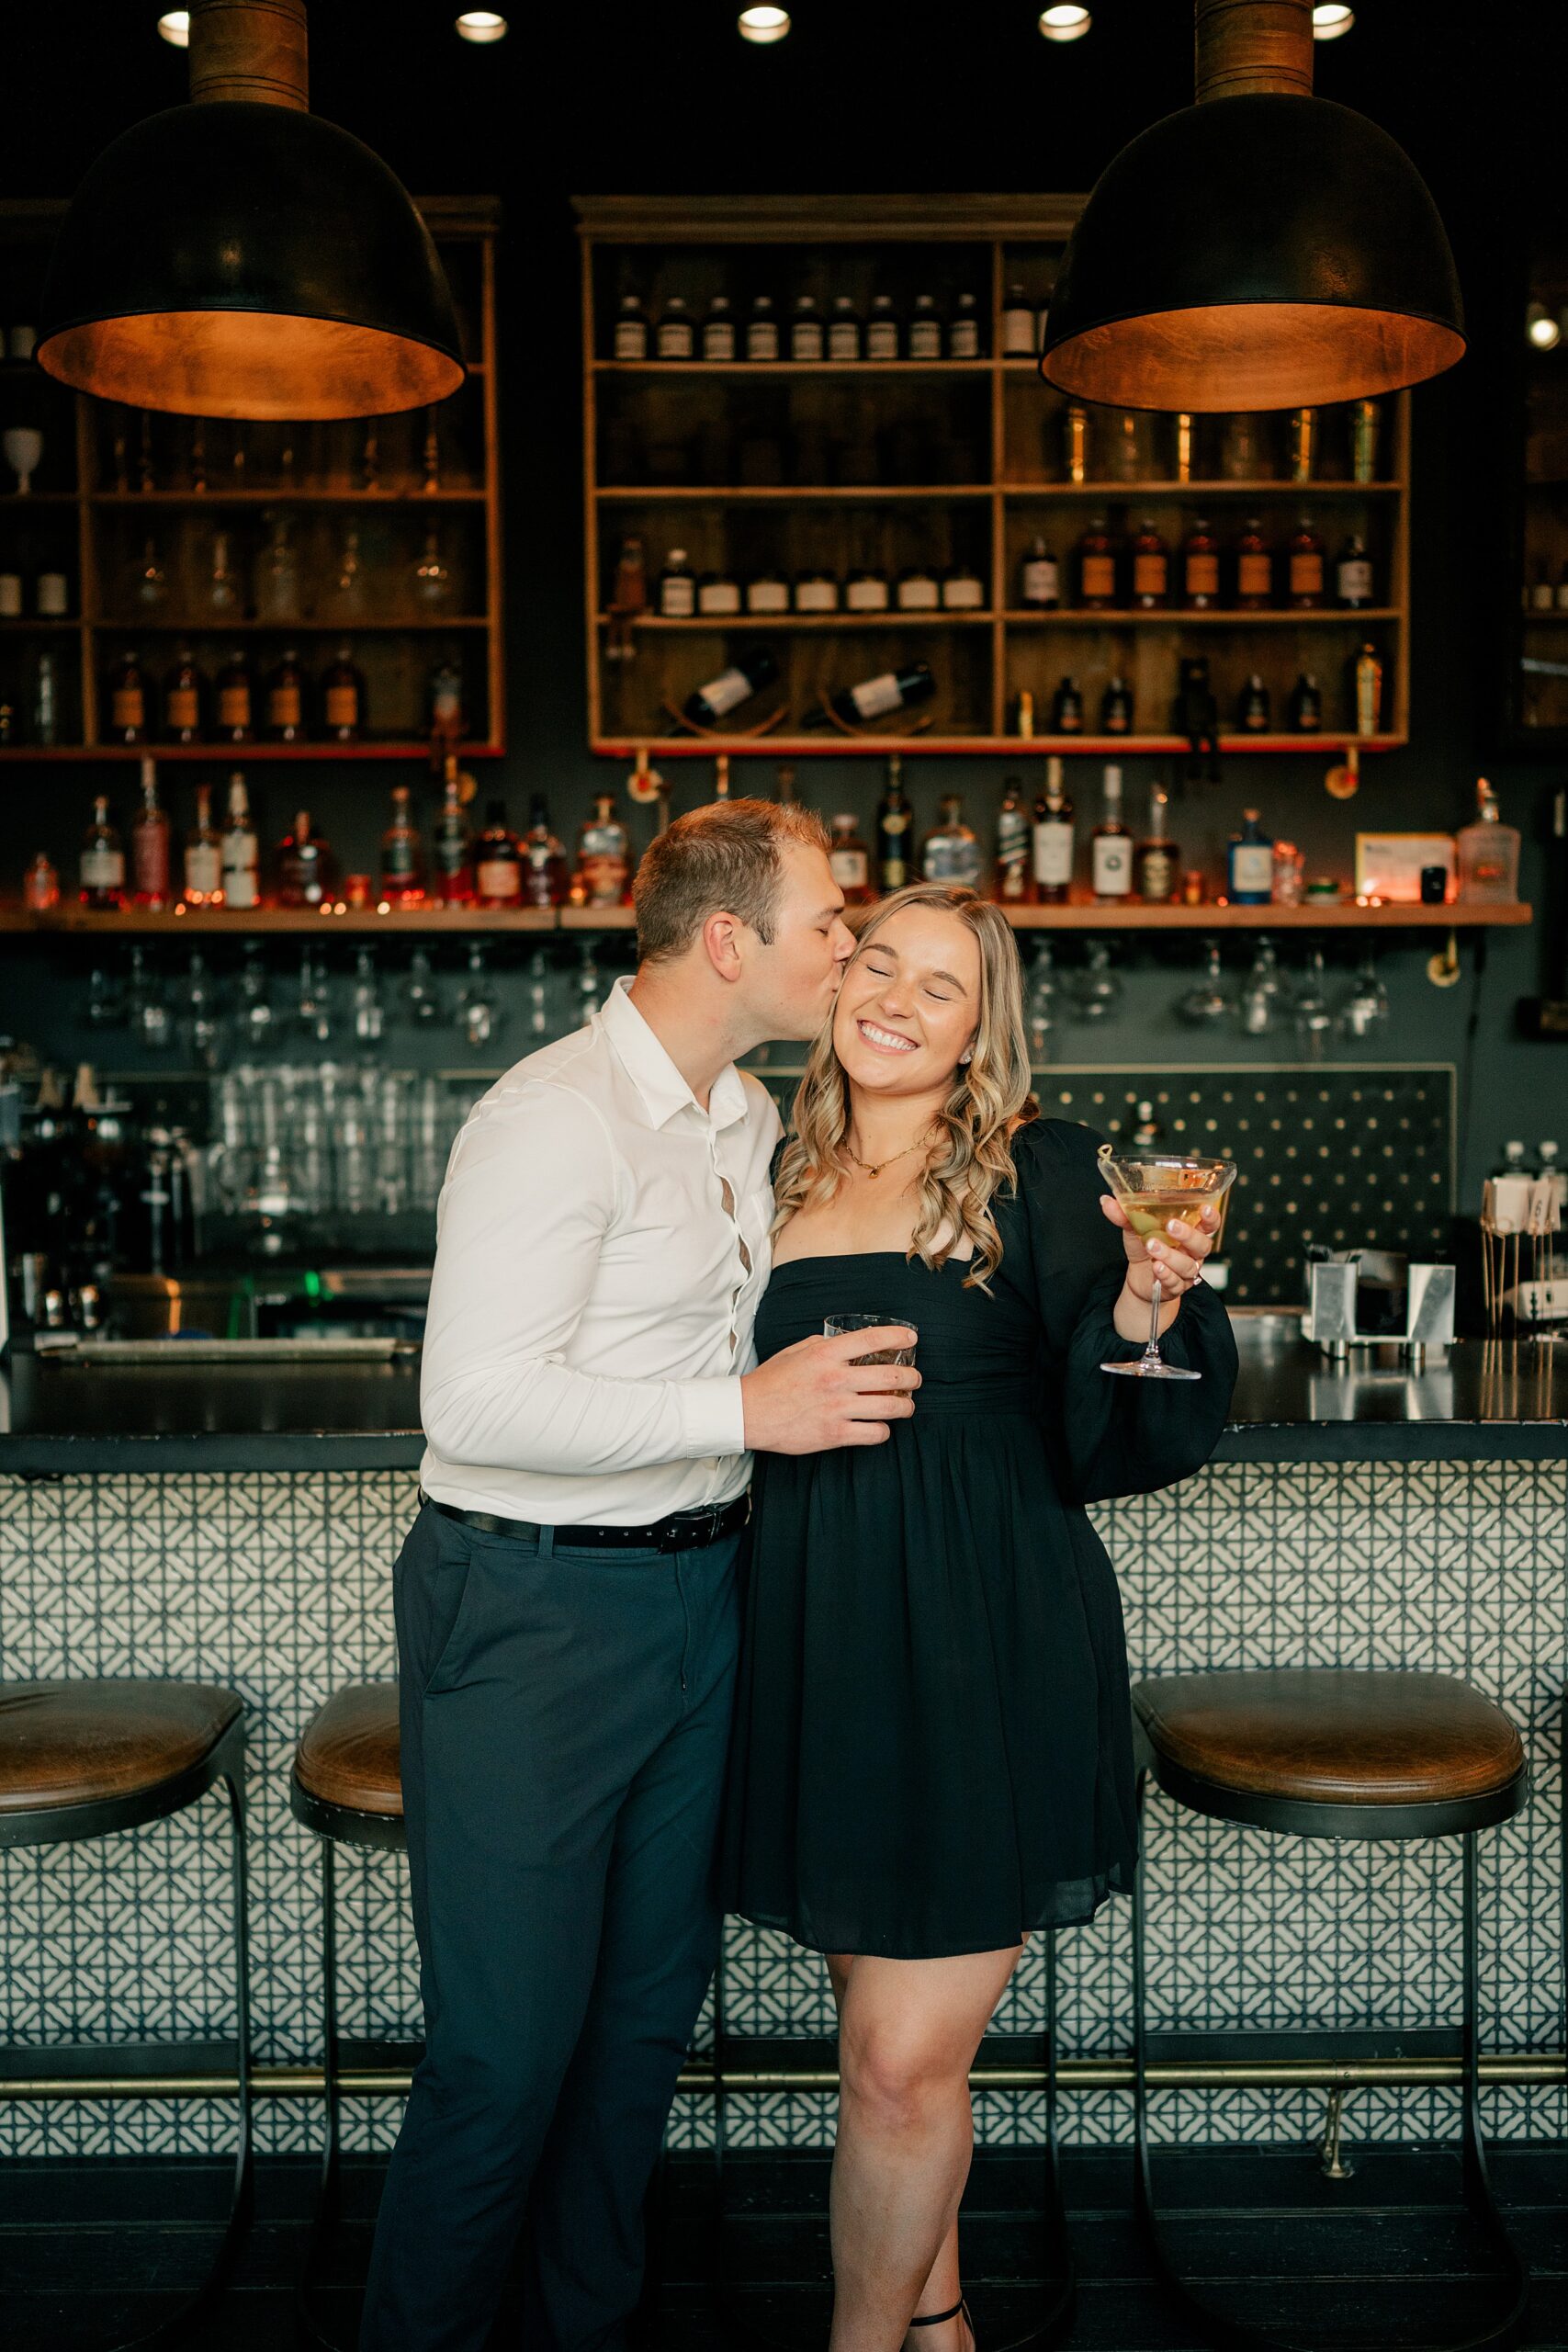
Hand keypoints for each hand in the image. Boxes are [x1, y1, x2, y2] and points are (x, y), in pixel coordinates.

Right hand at [742, 1326, 919, 1453]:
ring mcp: (836, 1409)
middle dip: (912, 1378)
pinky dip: (883, 1431)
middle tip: (914, 1379)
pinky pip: (874, 1434)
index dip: (898, 1336)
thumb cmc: (771, 1381)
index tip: (910, 1338)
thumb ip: (823, 1345)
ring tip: (907, 1406)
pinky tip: (880, 1427)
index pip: (872, 1339)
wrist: (748, 1413)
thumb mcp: (796, 1351)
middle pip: (891, 1376)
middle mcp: (835, 1380)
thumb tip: (847, 1343)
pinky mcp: (834, 1434)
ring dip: (905, 1407)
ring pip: (889, 1407)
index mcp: (826, 1355)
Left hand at [1098, 1192, 1220, 1302]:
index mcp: (1190, 1233)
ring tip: (1152, 1246)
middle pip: (1203, 1245)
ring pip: (1188, 1265)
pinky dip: (1166, 1275)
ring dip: (1170, 1255)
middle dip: (1188, 1235)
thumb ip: (1124, 1215)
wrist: (1138, 1278)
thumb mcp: (1135, 1229)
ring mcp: (1186, 1271)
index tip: (1205, 1208)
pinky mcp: (1175, 1287)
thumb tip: (1106, 1201)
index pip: (1210, 1225)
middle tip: (1171, 1226)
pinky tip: (1156, 1267)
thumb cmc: (1145, 1248)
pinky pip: (1176, 1283)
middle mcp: (1193, 1253)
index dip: (1212, 1217)